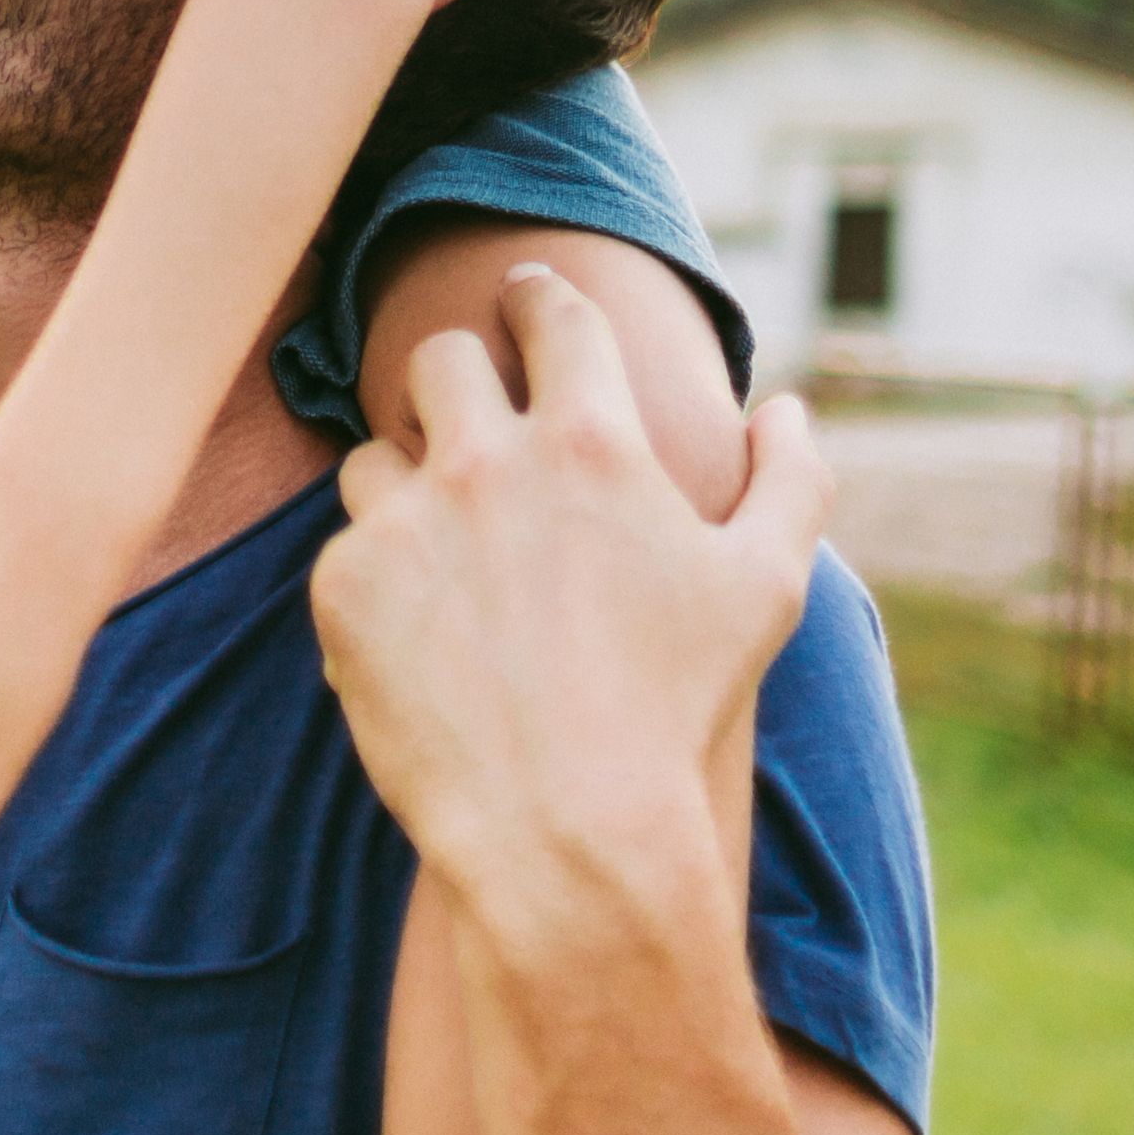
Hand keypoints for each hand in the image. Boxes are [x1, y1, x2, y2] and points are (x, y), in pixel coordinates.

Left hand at [313, 269, 832, 928]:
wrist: (569, 837)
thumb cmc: (677, 712)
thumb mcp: (765, 589)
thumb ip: (790, 480)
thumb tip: (784, 407)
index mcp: (592, 440)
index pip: (551, 312)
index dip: (540, 297)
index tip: (525, 298)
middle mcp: (486, 461)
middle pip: (442, 358)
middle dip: (461, 377)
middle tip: (473, 415)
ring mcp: (404, 523)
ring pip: (378, 453)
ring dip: (409, 483)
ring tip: (446, 543)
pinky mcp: (343, 589)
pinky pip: (346, 549)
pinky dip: (378, 579)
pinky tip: (419, 630)